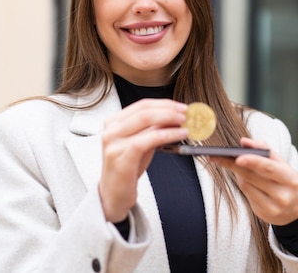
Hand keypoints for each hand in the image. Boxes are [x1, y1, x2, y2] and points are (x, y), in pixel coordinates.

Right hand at [98, 99, 188, 221]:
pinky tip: (180, 135)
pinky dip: (168, 134)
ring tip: (185, 123)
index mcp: (113, 122)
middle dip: (169, 109)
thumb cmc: (128, 168)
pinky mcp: (122, 154)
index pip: (142, 105)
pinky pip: (149, 139)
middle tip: (186, 113)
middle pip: (144, 110)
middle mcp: (111, 128)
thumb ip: (153, 129)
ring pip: (146, 120)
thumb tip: (176, 118)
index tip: (180, 106)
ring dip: (170, 119)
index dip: (164, 103)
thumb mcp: (141, 143)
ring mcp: (114, 141)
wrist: (114, 195)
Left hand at [210, 137, 297, 225]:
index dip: (252, 162)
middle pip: (252, 177)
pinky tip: (244, 179)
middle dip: (233, 164)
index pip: (268, 168)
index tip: (237, 157)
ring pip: (246, 185)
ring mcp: (273, 207)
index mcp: (290, 179)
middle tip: (216, 155)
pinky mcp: (264, 214)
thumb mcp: (283, 165)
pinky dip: (243, 184)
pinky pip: (247, 195)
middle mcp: (282, 195)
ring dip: (239, 173)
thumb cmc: (288, 181)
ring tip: (234, 164)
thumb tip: (243, 142)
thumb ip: (265, 150)